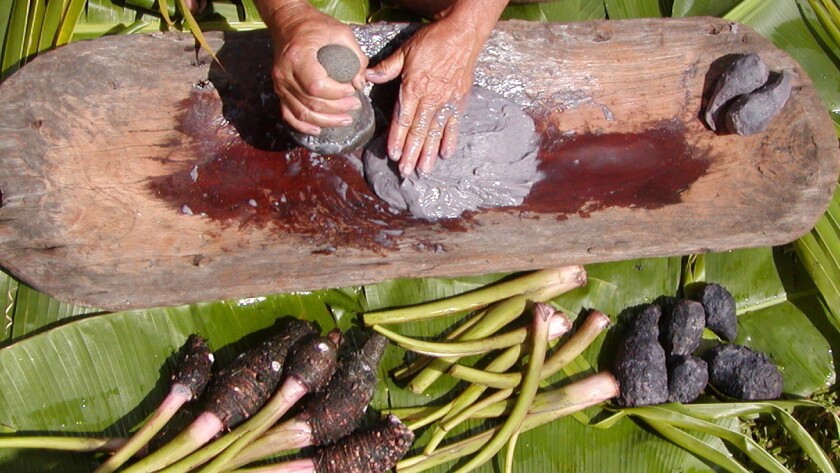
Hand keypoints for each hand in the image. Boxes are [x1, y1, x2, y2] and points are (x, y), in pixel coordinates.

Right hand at [264, 2, 367, 135]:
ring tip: (345, 118)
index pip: (317, 87)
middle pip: (312, 103)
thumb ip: (355, 56)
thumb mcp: (340, 32)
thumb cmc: (315, 27)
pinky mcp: (279, 92)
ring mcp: (280, 85)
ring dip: (326, 121)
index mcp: (298, 57)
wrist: (289, 23)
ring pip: (303, 114)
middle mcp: (285, 74)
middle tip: (355, 105)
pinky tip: (318, 130)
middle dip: (338, 109)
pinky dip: (304, 127)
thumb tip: (360, 82)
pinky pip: (289, 115)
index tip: (352, 90)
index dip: (337, 94)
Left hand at [365, 17, 482, 175]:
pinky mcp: (459, 101)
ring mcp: (447, 101)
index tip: (393, 155)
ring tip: (423, 169)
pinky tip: (446, 154)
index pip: (404, 118)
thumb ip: (387, 68)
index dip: (397, 138)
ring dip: (429, 152)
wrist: (463, 34)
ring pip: (435, 131)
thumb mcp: (405, 51)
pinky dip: (450, 139)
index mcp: (414, 87)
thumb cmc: (432, 41)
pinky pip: (454, 124)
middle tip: (406, 172)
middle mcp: (431, 98)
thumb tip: (367, 77)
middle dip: (411, 152)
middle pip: (419, 130)